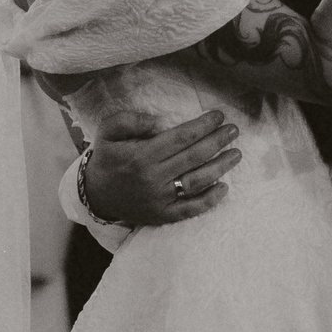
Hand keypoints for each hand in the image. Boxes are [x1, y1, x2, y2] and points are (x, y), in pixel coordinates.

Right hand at [80, 108, 242, 225]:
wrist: (95, 195)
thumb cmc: (107, 158)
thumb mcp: (107, 131)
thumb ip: (129, 120)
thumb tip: (158, 121)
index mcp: (141, 155)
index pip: (180, 137)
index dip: (203, 126)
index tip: (218, 116)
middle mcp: (153, 177)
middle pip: (193, 157)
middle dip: (217, 141)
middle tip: (233, 130)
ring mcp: (159, 199)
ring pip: (197, 181)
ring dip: (220, 167)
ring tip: (236, 154)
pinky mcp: (162, 215)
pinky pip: (190, 209)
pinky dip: (210, 200)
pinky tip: (224, 187)